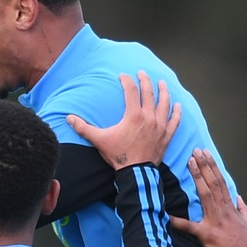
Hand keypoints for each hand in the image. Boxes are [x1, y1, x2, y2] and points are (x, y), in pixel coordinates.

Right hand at [66, 71, 181, 169]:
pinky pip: (174, 121)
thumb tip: (68, 118)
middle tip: (142, 73)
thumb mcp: (100, 140)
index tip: (123, 76)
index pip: (131, 90)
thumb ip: (84, 128)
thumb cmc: (119, 156)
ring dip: (163, 92)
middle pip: (149, 93)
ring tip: (162, 84)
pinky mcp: (166, 136)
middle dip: (145, 81)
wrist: (136, 173)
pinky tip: (178, 106)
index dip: (126, 80)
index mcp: (134, 115)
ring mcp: (159, 126)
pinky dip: (177, 113)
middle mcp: (149, 117)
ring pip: (164, 104)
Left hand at [170, 150, 246, 246]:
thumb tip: (239, 198)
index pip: (220, 183)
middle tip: (196, 151)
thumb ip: (243, 210)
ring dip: (197, 176)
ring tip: (190, 162)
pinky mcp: (208, 235)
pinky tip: (167, 215)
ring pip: (205, 194)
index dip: (212, 168)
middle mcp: (223, 210)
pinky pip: (190, 227)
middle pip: (213, 183)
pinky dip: (178, 222)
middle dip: (204, 165)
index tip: (206, 155)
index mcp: (230, 208)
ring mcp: (215, 221)